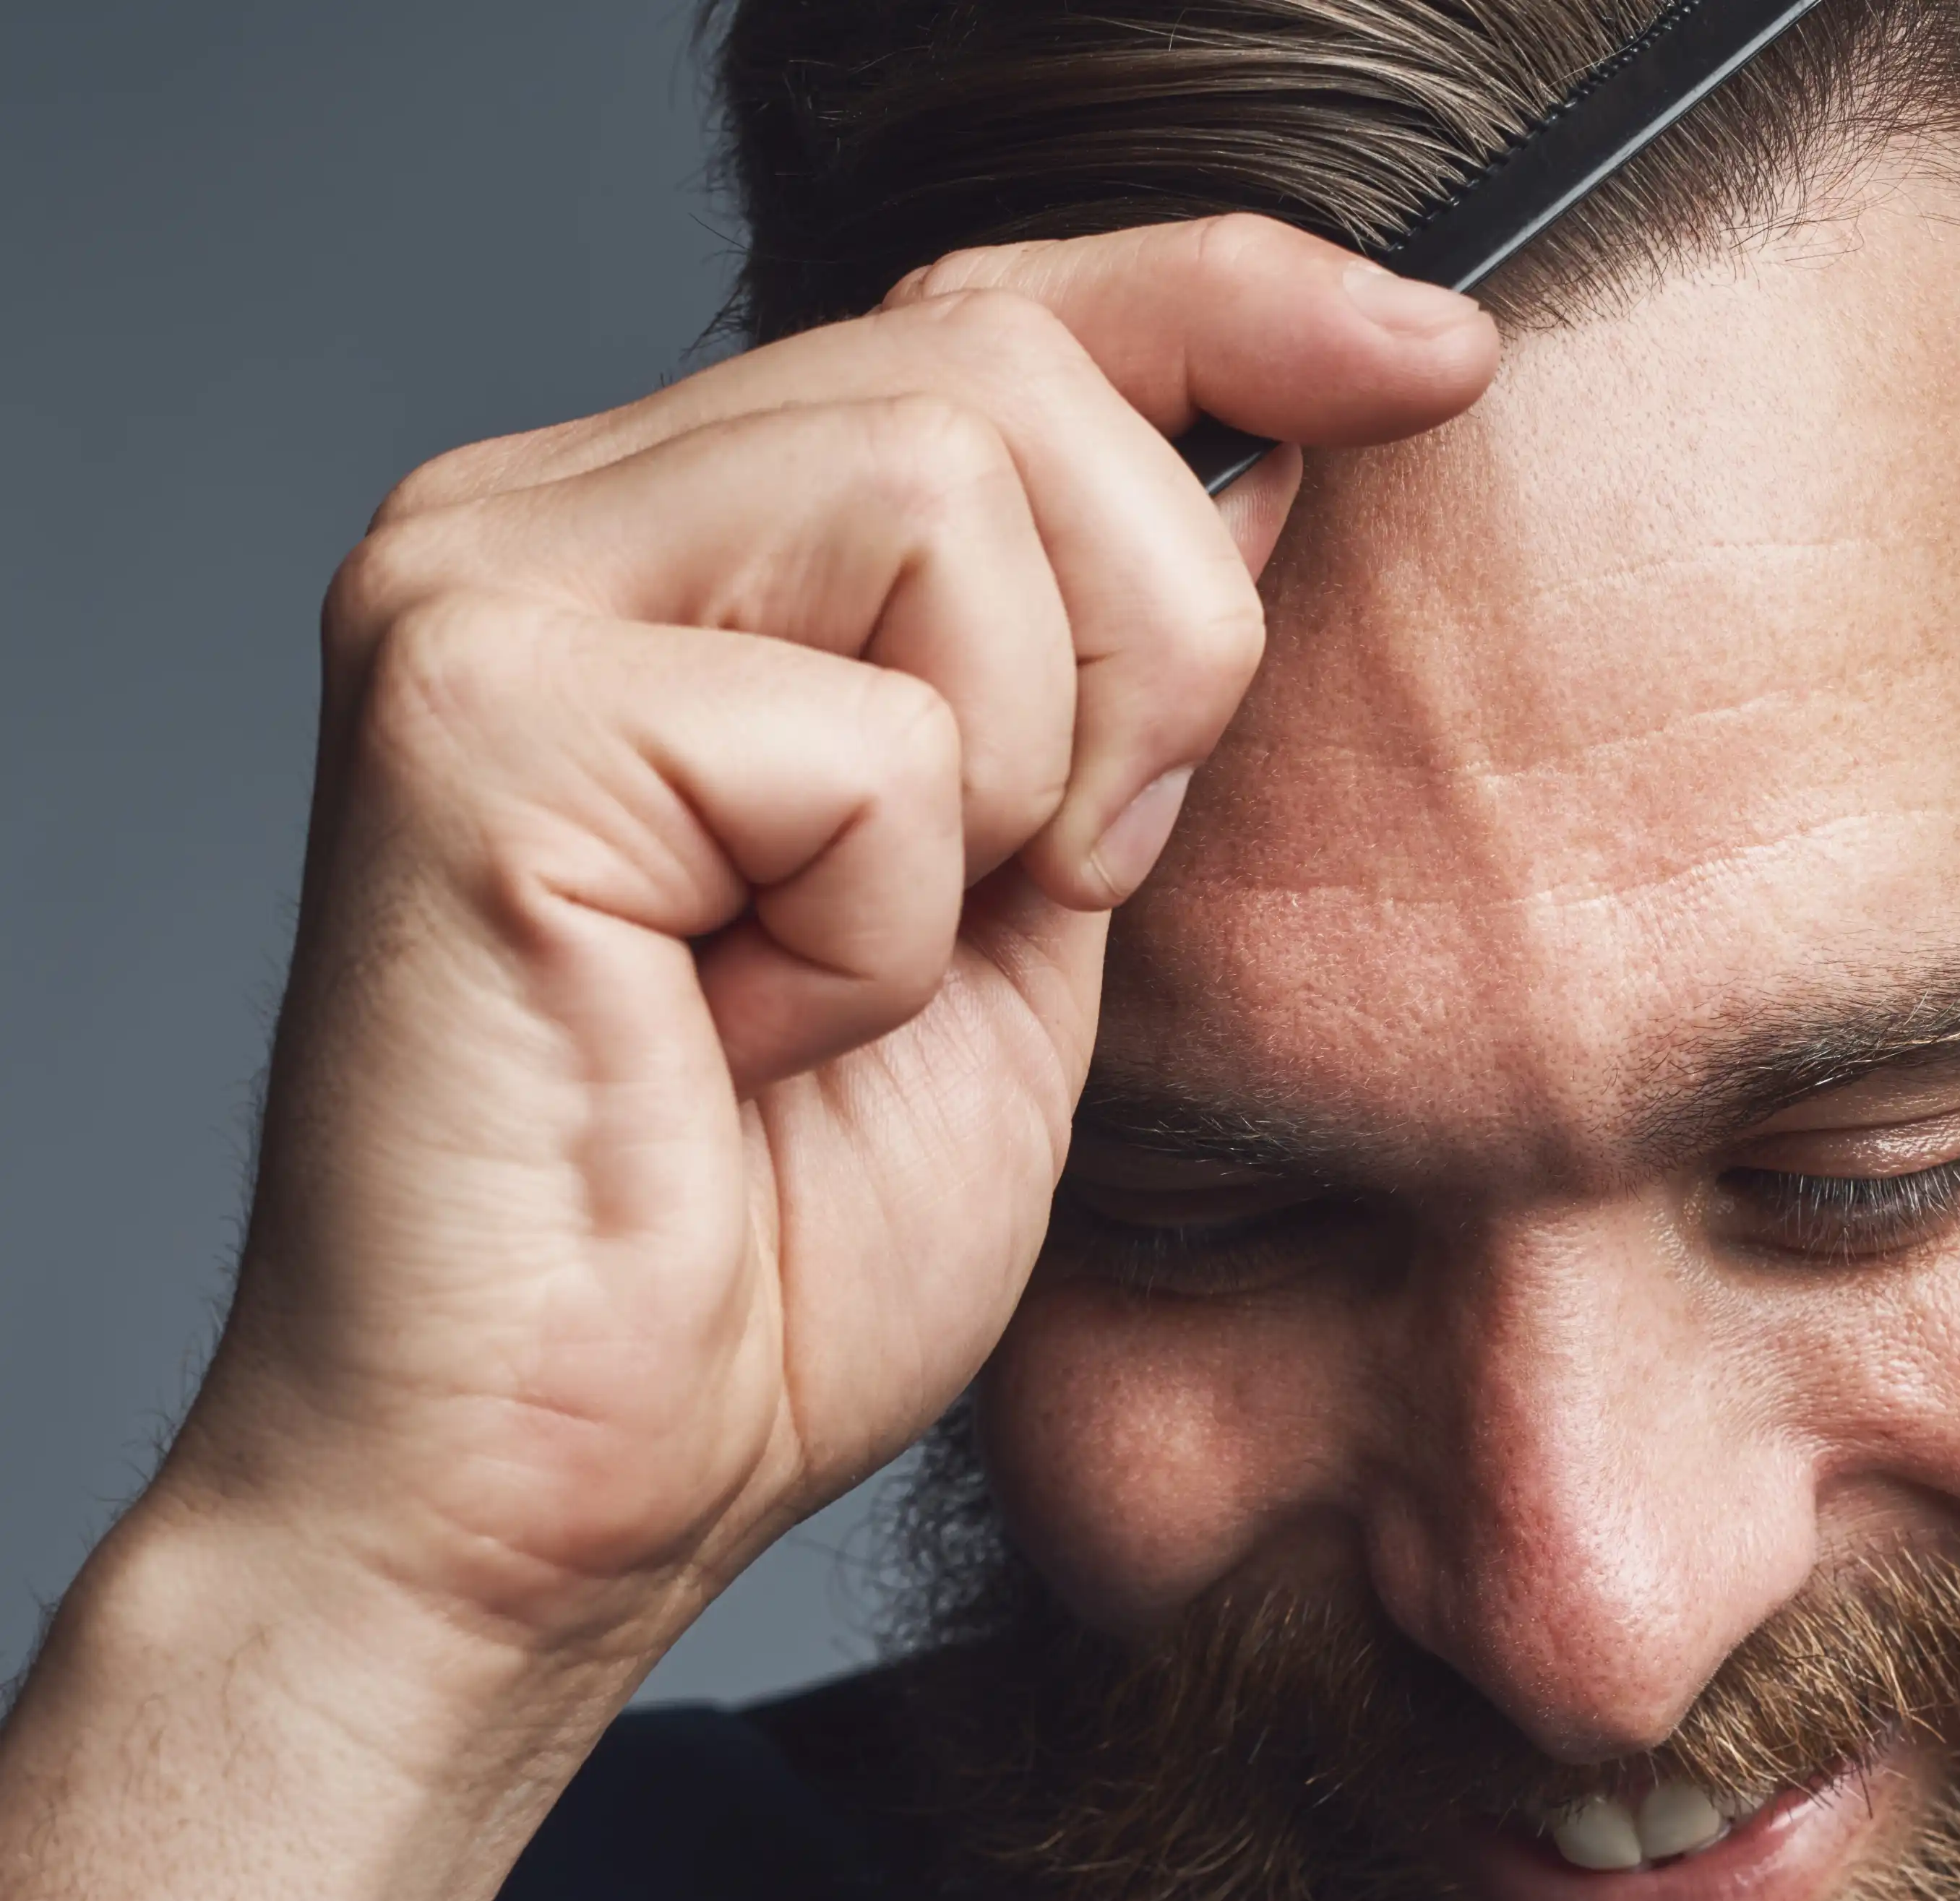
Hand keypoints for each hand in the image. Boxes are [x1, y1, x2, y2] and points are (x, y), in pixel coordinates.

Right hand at [160, 216, 1496, 1679]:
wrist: (566, 1490)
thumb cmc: (770, 1247)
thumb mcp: (1025, 914)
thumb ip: (1107, 689)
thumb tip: (1267, 447)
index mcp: (674, 545)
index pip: (988, 315)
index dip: (1233, 304)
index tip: (1448, 358)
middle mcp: (544, 516)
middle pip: (1006, 375)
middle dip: (1139, 661)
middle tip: (1034, 894)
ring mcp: (479, 594)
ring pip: (946, 495)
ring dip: (1002, 792)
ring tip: (854, 975)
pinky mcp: (465, 715)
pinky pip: (862, 740)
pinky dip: (875, 933)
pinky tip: (748, 1040)